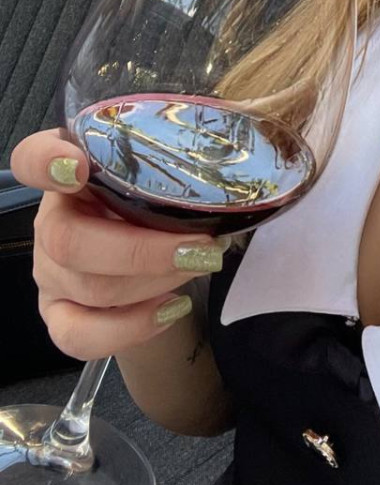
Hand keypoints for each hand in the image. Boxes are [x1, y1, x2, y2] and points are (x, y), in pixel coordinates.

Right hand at [10, 129, 227, 360]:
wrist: (156, 259)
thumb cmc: (163, 199)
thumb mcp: (168, 168)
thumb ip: (183, 154)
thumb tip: (243, 148)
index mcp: (71, 170)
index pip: (31, 159)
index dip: (46, 162)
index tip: (79, 165)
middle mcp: (51, 219)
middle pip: (67, 239)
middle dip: (143, 250)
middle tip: (202, 246)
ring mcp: (50, 272)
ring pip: (87, 287)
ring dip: (155, 281)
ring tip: (201, 266)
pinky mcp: (59, 315)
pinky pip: (79, 336)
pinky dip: (132, 326)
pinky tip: (171, 308)